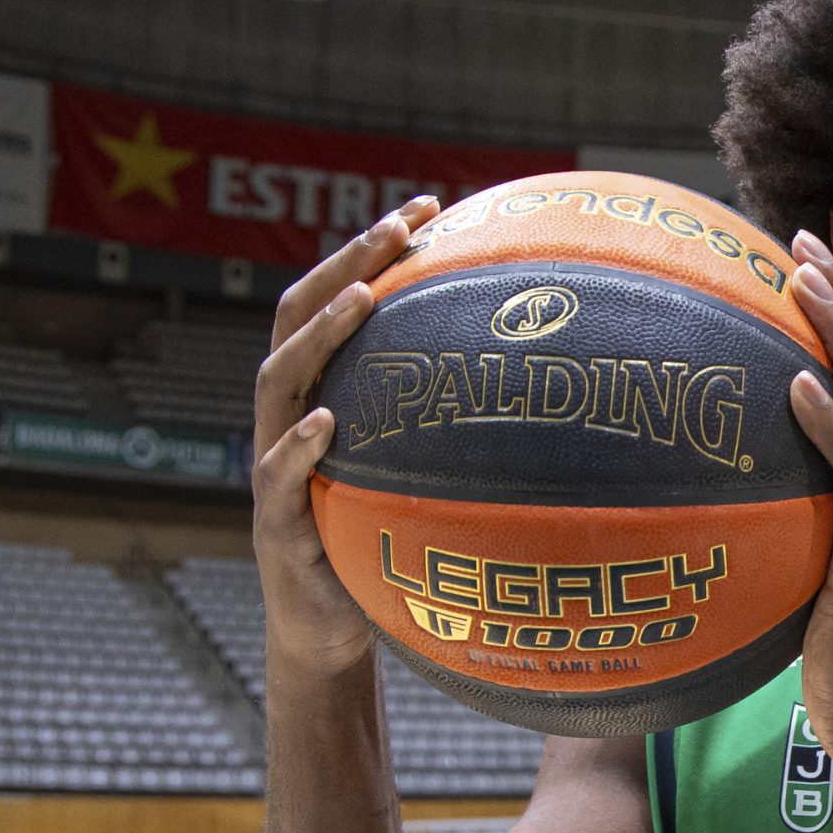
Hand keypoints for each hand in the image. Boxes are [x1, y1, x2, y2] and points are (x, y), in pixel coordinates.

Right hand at [252, 195, 438, 680]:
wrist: (330, 628)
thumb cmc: (383, 542)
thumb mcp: (421, 474)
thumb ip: (456, 428)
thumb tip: (559, 386)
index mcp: (319, 395)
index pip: (335, 301)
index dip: (372, 249)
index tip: (429, 204)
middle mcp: (287, 417)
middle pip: (297, 319)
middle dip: (345, 264)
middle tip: (397, 225)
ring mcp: (273, 466)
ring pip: (278, 382)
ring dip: (320, 335)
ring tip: (363, 298)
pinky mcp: (277, 525)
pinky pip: (279, 477)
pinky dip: (299, 447)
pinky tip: (330, 425)